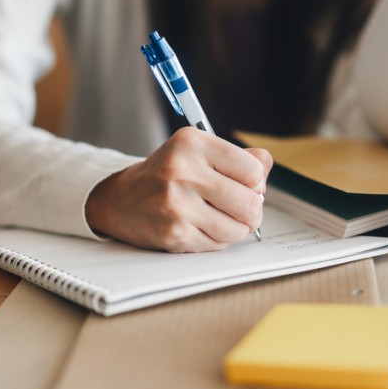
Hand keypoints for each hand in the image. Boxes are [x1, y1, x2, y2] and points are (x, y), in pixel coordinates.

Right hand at [86, 127, 272, 251]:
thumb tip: (266, 169)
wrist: (120, 200)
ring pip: (238, 229)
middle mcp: (182, 171)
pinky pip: (219, 244)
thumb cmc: (167, 174)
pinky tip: (201, 226)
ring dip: (236, 228)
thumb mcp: (198, 152)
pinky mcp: (174, 234)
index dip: (255, 181)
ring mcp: (177, 205)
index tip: (243, 183)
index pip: (253, 170)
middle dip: (252, 210)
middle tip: (241, 208)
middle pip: (250, 203)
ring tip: (220, 217)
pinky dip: (217, 239)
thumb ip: (239, 157)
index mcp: (192, 144)